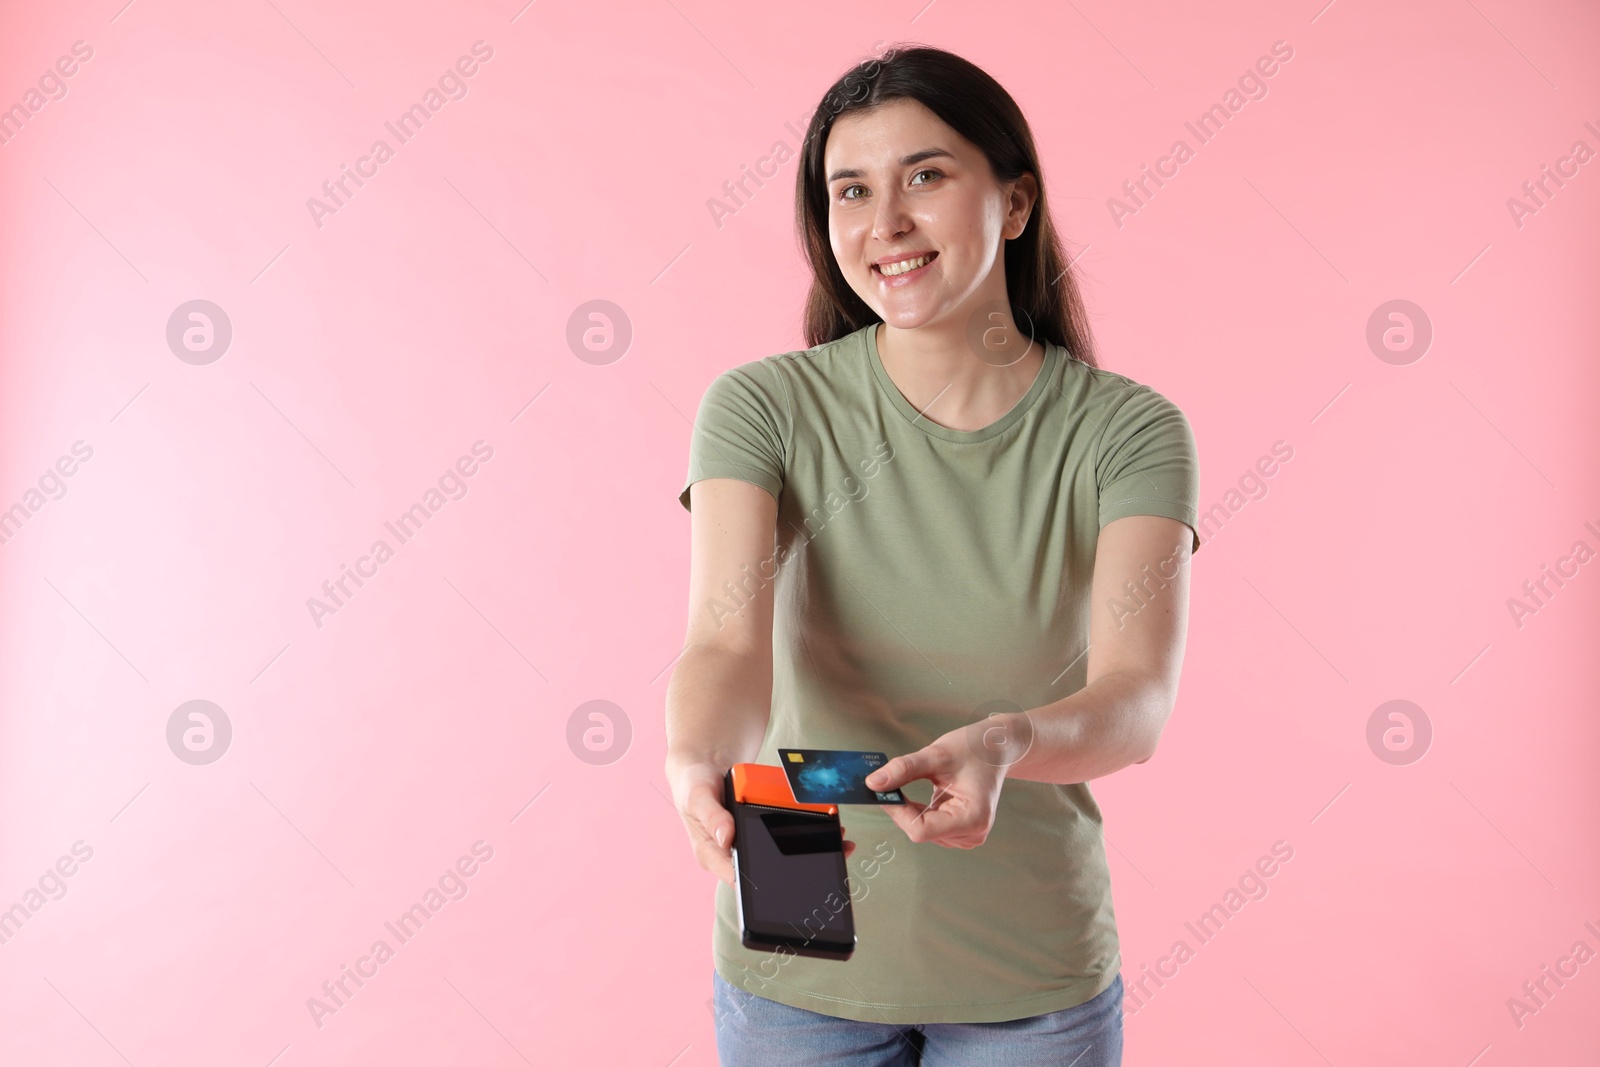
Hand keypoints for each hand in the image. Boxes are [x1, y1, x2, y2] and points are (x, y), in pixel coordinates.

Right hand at [667, 759, 854, 887]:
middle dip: (799, 869)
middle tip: (830, 857)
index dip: (764, 887)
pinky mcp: (760, 831)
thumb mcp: (697, 796)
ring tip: (838, 842)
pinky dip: (806, 830)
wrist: (702, 766)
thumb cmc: (694, 784)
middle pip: (767, 872)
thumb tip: (726, 838)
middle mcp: (732, 855)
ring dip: (810, 850)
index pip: (740, 880)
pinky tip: (826, 825)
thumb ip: (712, 816)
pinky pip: (784, 836)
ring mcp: (748, 844)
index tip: (792, 885)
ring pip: (781, 856)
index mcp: (713, 855)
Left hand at [863, 727, 1010, 848]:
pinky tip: (929, 792)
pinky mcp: (961, 831)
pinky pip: (929, 826)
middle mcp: (972, 833)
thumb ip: (904, 770)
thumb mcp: (936, 755)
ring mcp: (967, 835)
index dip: (898, 812)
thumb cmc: (975, 749)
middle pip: (920, 831)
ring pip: (922, 830)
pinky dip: (919, 810)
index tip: (883, 791)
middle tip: (889, 783)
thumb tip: (873, 784)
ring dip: (910, 809)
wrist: (997, 748)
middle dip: (902, 808)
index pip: (921, 830)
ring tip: (918, 783)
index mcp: (972, 818)